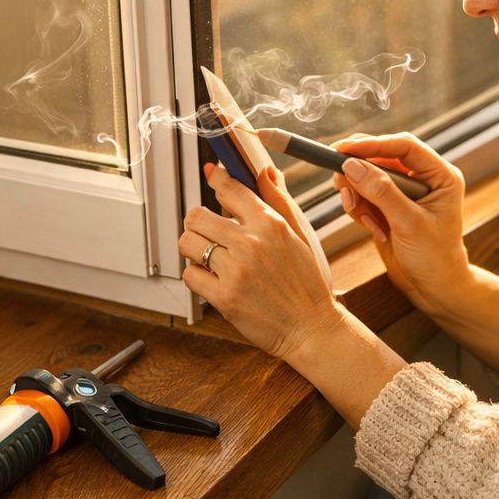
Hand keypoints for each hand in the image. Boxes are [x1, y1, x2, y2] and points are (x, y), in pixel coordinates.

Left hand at [179, 163, 342, 359]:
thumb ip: (278, 200)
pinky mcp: (224, 297)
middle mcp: (251, 243)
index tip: (211, 175)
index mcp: (269, 224)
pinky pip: (190, 275)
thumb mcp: (299, 235)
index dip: (216, 178)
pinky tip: (214, 279)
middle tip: (209, 232)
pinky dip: (197, 277)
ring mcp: (235, 271)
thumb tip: (266, 171)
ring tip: (211, 257)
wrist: (311, 328)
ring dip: (195, 249)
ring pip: (188, 243)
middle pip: (196, 215)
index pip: (230, 188)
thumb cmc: (306, 284)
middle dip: (199, 222)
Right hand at [331, 133, 471, 317]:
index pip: (404, 146)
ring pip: (368, 177)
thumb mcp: (409, 224)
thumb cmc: (435, 258)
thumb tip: (352, 165)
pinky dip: (360, 210)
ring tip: (360, 214)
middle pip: (382, 157)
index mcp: (440, 176)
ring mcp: (404, 194)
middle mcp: (422, 179)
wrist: (433, 289)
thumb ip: (381, 193)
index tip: (344, 150)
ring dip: (358, 194)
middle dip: (359, 170)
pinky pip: (364, 196)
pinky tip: (373, 229)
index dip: (373, 144)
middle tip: (338, 177)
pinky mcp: (388, 208)